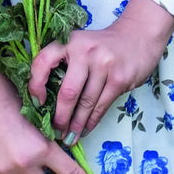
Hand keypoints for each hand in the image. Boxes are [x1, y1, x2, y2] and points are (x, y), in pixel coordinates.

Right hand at [0, 64, 86, 173]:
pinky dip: (12, 173)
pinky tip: (10, 158)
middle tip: (53, 168)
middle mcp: (24, 164)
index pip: (69, 173)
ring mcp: (4, 171)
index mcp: (41, 148)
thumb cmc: (11, 95)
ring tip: (29, 157)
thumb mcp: (37, 117)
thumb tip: (59, 151)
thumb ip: (47, 141)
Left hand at [28, 0, 173, 142]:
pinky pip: (101, 106)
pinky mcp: (119, 78)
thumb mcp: (80, 45)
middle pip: (67, 92)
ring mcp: (105, 64)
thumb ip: (64, 64)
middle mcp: (86, 50)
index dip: (35, 84)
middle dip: (60, 117)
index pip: (43, 61)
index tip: (37, 103)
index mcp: (70, 41)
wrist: (138, 36)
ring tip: (69, 137)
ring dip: (76, 125)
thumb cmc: (102, 46)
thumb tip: (45, 100)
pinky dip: (91, 122)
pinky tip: (85, 129)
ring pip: (85, 103)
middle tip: (55, 131)